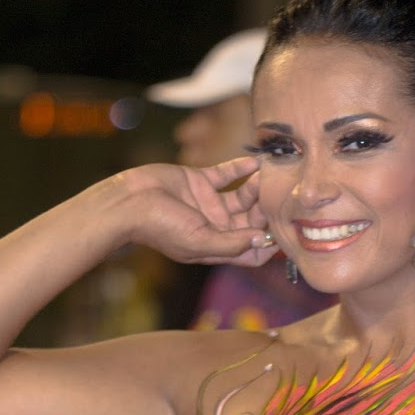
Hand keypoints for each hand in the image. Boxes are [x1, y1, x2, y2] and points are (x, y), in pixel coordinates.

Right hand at [119, 157, 277, 267]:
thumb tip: (260, 241)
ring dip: (256, 189)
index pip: (250, 252)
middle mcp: (216, 227)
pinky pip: (227, 174)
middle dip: (265, 214)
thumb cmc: (160, 228)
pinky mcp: (201, 181)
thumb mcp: (199, 243)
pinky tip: (255, 162)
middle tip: (277, 199)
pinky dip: (241, 168)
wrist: (130, 201)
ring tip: (268, 177)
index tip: (284, 234)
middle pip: (251, 223)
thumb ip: (231, 244)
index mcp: (216, 247)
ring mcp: (210, 204)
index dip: (268, 246)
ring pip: (243, 198)